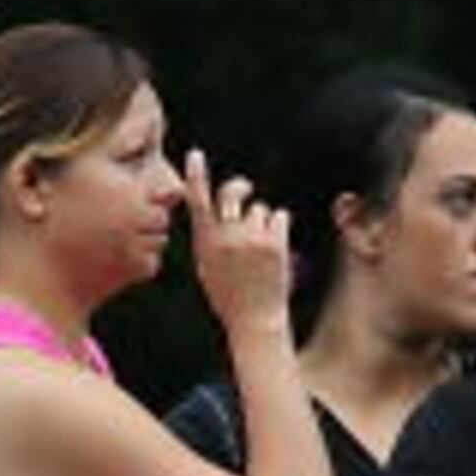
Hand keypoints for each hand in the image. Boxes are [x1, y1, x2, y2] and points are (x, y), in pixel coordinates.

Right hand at [181, 150, 291, 336]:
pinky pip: (279, 217)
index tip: (195, 155)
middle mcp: (226, 237)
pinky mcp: (274, 243)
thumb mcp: (207, 269)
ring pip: (259, 210)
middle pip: (232, 193)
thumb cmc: (230, 298)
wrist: (255, 321)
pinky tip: (276, 249)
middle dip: (241, 188)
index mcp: (206, 243)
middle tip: (246, 190)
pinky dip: (280, 228)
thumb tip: (217, 213)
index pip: (198, 202)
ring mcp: (251, 239)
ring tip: (262, 250)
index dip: (196, 176)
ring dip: (262, 223)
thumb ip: (210, 239)